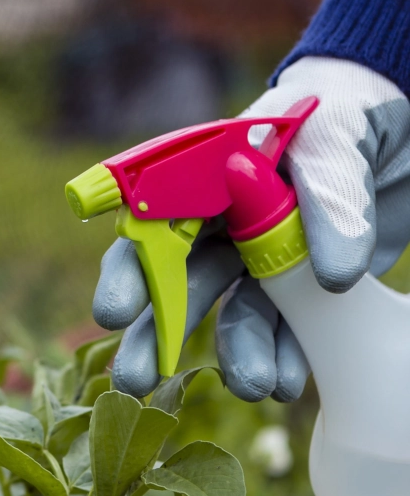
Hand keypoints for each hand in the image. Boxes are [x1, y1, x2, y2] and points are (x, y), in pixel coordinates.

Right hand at [93, 56, 409, 400]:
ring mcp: (264, 260)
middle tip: (134, 378)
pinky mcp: (306, 288)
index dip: (130, 272)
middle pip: (178, 284)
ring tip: (253, 387)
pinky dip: (288, 358)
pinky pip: (289, 331)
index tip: (115, 312)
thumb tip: (332, 277)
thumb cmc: (355, 108)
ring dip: (237, 355)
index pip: (152, 227)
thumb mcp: (341, 135)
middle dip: (156, 334)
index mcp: (207, 179)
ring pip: (235, 315)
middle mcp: (225, 225)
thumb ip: (329, 197)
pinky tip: (288, 382)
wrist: (407, 116)